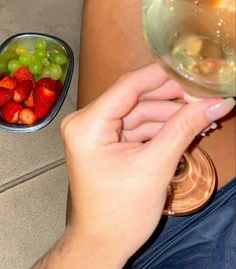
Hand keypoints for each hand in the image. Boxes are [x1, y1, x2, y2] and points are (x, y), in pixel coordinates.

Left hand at [61, 63, 234, 267]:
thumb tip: (215, 103)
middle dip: (171, 99)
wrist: (102, 245)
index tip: (191, 69)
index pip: (129, 86)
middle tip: (203, 95)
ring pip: (139, 112)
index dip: (163, 76)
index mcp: (87, 125)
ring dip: (170, 115)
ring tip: (201, 113)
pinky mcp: (107, 141)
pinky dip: (160, 128)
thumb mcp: (155, 167)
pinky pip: (137, 126)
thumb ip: (184, 129)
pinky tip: (184, 126)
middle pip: (136, 98)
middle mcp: (87, 122)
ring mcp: (96, 131)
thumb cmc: (120, 214)